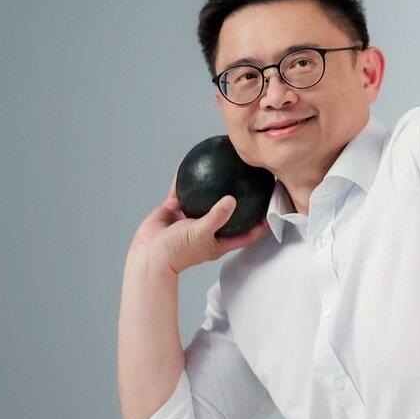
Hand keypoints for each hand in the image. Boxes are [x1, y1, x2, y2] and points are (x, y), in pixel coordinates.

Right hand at [129, 180, 266, 275]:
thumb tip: (232, 200)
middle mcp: (207, 228)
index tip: (272, 210)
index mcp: (218, 241)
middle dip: (239, 200)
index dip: (260, 225)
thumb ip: (217, 217)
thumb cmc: (176, 252)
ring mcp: (190, 218)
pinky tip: (189, 163)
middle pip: (229, 213)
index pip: (246, 234)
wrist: (147, 255)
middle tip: (250, 182)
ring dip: (212, 186)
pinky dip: (184, 179)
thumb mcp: (201, 233)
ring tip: (222, 168)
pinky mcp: (174, 210)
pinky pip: (181, 191)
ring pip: (204, 199)